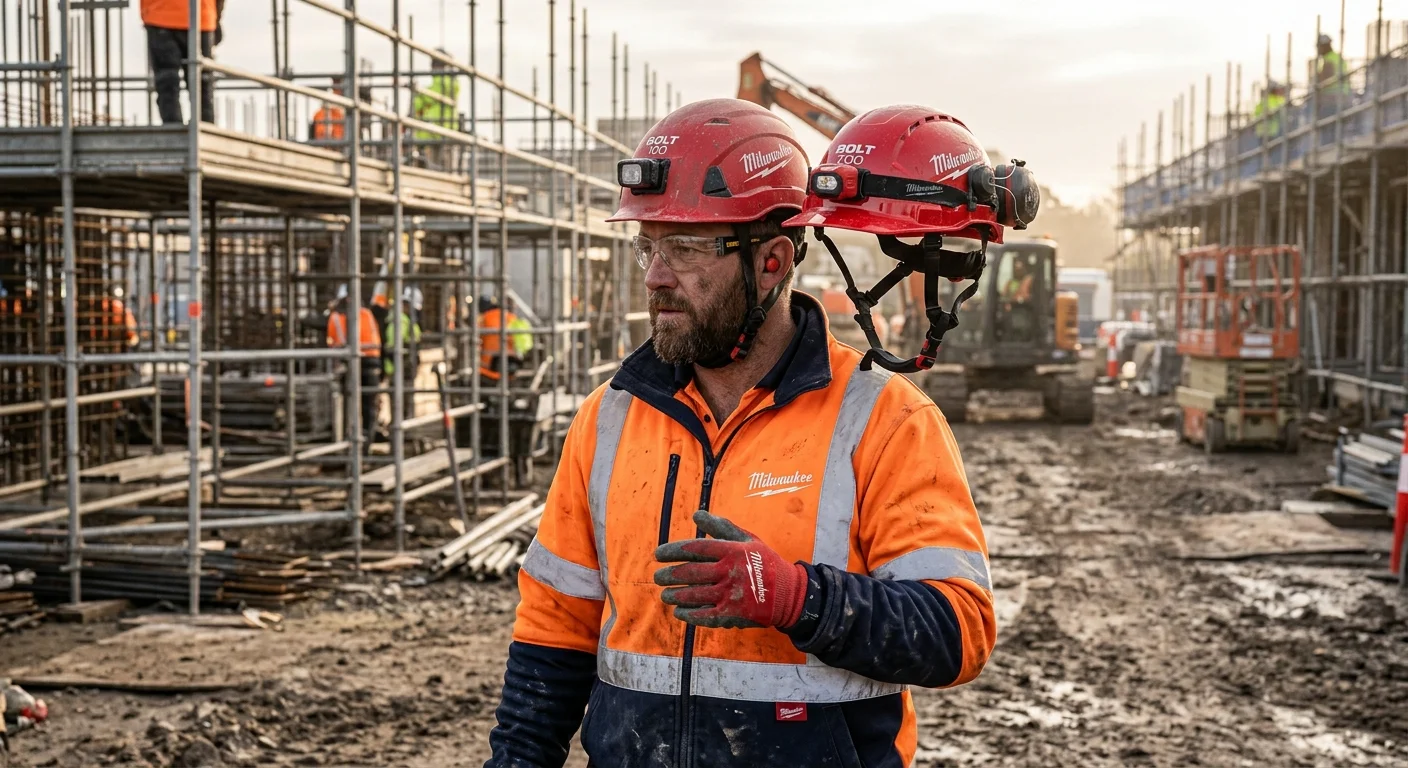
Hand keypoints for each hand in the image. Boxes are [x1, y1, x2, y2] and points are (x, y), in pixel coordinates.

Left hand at [653, 510, 806, 629]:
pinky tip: (679, 612)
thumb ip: (720, 527)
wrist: (788, 593)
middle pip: (690, 572)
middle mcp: (729, 571)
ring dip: (675, 595)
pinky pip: (704, 615)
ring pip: (693, 594)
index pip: (695, 548)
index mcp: (731, 551)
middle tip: (658, 577)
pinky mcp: (733, 614)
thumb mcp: (747, 539)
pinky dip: (688, 614)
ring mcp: (730, 594)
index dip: (672, 551)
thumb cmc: (764, 562)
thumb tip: (695, 515)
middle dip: (669, 575)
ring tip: (665, 594)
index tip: (657, 554)